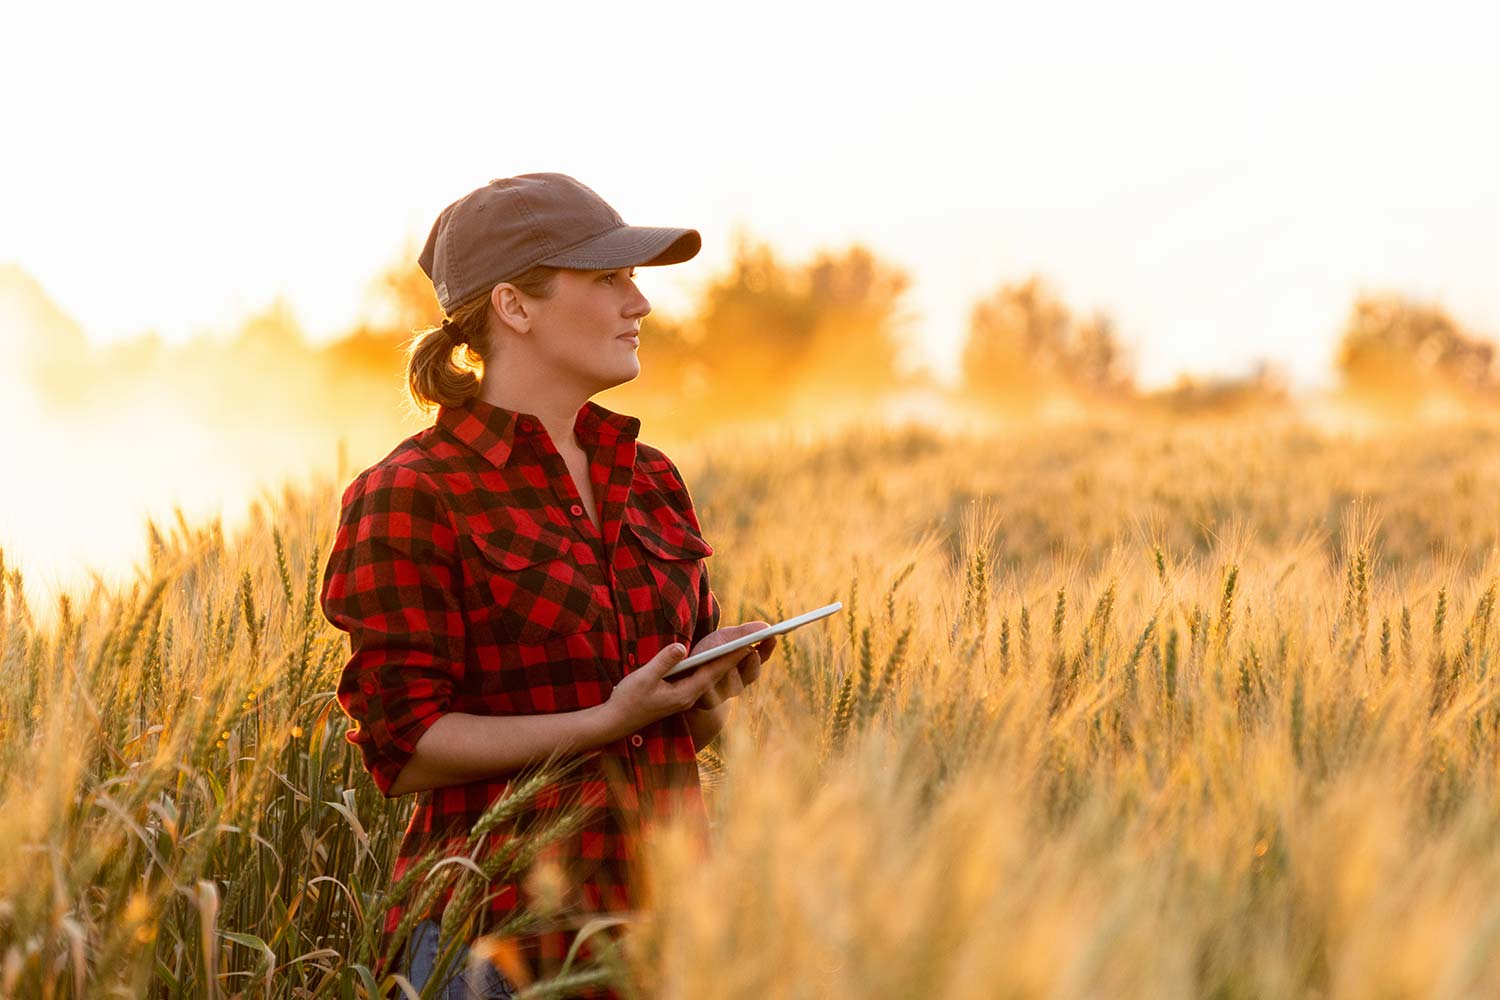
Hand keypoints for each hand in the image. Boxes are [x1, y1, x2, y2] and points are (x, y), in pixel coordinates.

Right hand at [603, 631, 754, 737]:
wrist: (616, 722)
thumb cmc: (628, 700)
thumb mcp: (643, 678)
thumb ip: (663, 662)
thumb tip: (682, 648)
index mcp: (684, 694)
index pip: (713, 673)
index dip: (730, 658)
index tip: (747, 645)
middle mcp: (689, 697)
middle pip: (717, 676)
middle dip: (735, 659)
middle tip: (754, 643)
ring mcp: (684, 697)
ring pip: (711, 679)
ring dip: (726, 664)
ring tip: (743, 648)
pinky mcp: (679, 696)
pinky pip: (701, 680)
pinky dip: (712, 668)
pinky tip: (718, 659)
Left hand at [685, 622, 777, 711]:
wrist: (684, 670)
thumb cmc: (708, 651)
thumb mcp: (725, 638)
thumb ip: (744, 633)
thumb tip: (766, 627)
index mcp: (746, 666)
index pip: (761, 658)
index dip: (767, 649)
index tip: (771, 636)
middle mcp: (739, 682)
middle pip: (750, 674)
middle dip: (751, 663)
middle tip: (752, 652)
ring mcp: (724, 693)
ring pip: (733, 685)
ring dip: (732, 674)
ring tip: (730, 665)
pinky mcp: (708, 702)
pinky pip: (714, 694)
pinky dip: (712, 684)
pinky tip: (709, 675)